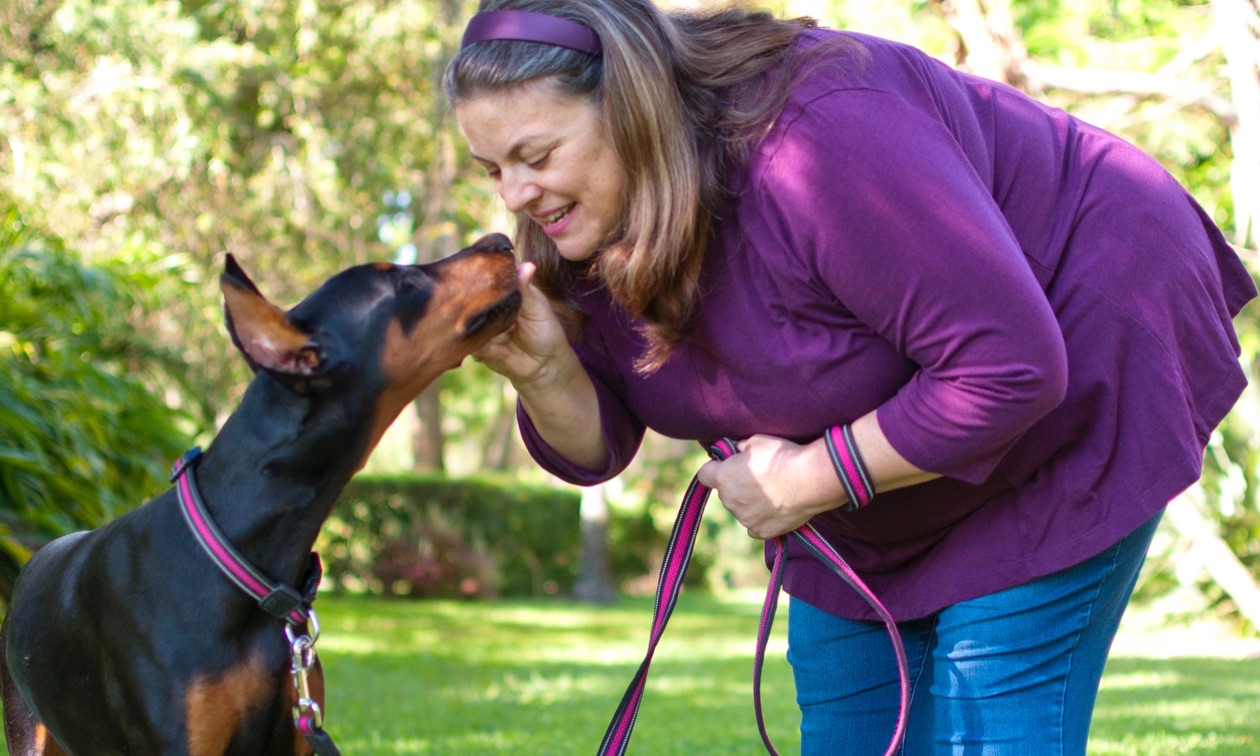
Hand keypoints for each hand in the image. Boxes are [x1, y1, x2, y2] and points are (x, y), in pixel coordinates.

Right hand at [472, 262, 571, 388]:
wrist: (544, 365)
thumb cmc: (546, 332)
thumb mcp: (538, 308)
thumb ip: (526, 289)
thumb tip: (529, 265)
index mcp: (503, 293)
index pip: (485, 282)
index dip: (482, 284)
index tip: (485, 289)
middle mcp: (488, 309)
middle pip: (471, 304)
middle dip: (482, 313)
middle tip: (503, 322)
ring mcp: (481, 328)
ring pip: (469, 327)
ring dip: (488, 335)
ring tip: (508, 339)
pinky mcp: (478, 347)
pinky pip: (472, 346)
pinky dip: (487, 350)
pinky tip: (503, 351)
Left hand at [696, 434, 841, 539]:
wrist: (810, 480)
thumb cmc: (782, 456)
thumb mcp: (756, 441)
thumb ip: (739, 447)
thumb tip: (734, 449)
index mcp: (724, 478)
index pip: (704, 474)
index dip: (715, 468)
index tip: (727, 464)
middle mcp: (730, 501)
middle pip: (725, 492)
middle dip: (736, 484)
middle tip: (759, 475)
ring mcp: (745, 519)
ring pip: (741, 509)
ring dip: (750, 502)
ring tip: (774, 490)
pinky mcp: (762, 532)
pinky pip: (755, 526)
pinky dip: (762, 518)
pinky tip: (776, 507)